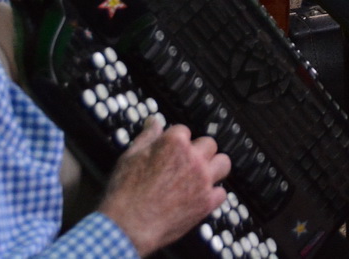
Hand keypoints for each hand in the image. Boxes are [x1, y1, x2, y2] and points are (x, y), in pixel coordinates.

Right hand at [98, 119, 229, 255]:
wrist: (128, 227)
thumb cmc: (126, 194)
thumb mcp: (130, 157)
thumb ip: (147, 137)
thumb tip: (154, 122)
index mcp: (174, 143)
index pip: (184, 130)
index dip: (176, 139)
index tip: (171, 148)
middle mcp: (193, 159)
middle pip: (209, 143)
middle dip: (198, 150)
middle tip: (187, 161)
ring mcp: (203, 180)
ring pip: (223, 163)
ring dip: (213, 166)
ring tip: (201, 174)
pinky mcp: (207, 202)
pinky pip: (222, 192)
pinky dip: (213, 193)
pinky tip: (201, 195)